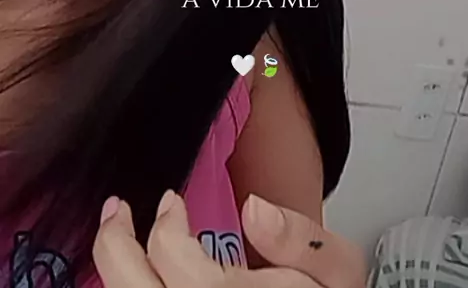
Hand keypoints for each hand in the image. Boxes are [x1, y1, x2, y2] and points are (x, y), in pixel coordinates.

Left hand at [93, 191, 366, 287]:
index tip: (172, 204)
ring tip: (113, 249)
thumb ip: (300, 236)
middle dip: (113, 242)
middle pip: (126, 284)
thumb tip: (254, 209)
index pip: (168, 250)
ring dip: (113, 276)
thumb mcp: (338, 270)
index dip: (167, 219)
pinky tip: (133, 284)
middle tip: (115, 214)